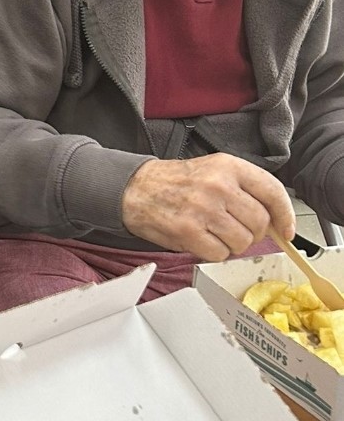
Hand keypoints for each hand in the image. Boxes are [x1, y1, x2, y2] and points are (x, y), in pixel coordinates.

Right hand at [121, 153, 294, 260]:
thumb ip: (244, 190)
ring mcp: (203, 209)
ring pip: (241, 242)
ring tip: (215, 236)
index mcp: (228, 166)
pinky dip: (213, 253)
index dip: (285, 216)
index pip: (272, 192)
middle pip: (259, 223)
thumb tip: (272, 222)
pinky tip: (201, 241)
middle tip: (237, 233)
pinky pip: (219, 254)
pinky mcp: (187, 231)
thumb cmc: (175, 182)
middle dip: (253, 234)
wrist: (134, 188)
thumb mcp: (213, 170)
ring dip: (232, 245)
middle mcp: (218, 185)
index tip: (285, 230)